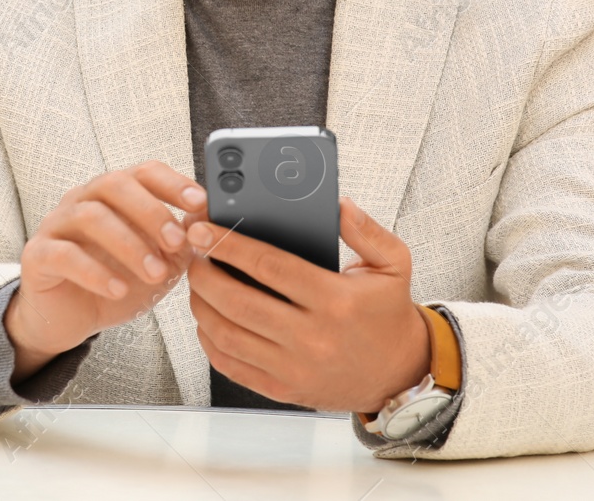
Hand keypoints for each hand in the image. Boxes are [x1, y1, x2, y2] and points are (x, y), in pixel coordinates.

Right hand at [5, 161, 204, 381]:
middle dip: (151, 211)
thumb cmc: (115, 282)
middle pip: (115, 184)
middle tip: (177, 242)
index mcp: (114, 195)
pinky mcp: (38, 256)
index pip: (143, 172)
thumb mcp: (157, 264)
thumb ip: (179, 244)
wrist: (69, 318)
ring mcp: (57, 224)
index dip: (173, 183)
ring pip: (90, 216)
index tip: (200, 203)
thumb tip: (206, 224)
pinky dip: (95, 272)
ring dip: (129, 245)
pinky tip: (118, 289)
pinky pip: (64, 254)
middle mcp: (83, 200)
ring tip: (156, 274)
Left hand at [185, 197, 429, 412]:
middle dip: (204, 274)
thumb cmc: (389, 314)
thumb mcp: (393, 263)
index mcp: (335, 299)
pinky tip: (207, 320)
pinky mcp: (284, 389)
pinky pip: (233, 366)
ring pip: (228, 335)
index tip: (204, 230)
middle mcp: (312, 336)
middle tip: (192, 254)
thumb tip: (337, 204)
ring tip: (196, 283)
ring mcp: (295, 367)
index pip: (269, 266)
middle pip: (238, 302)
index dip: (230, 245)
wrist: (401, 373)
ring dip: (201, 306)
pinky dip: (210, 341)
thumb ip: (365, 230)